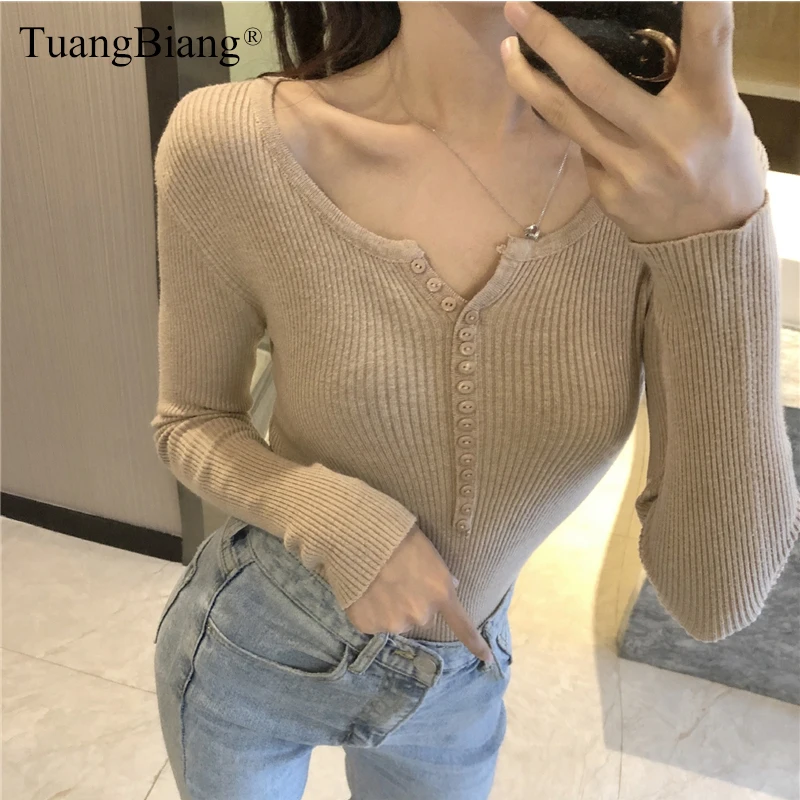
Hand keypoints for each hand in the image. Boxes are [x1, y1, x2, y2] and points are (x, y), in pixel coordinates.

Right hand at [344, 526, 493, 662]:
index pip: (461, 624)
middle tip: (399, 580)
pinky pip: (373, 623)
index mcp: (440, 593)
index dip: (475, 643)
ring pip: (396, 621)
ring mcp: (394, 622)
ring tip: (378, 583)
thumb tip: (451, 584)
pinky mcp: (369, 625)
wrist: (361, 538)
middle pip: (421, 617)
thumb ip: (441, 575)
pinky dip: (370, 611)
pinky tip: (364, 590)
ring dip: (391, 608)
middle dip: (413, 603)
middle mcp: (421, 614)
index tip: (487, 658)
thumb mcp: (429, 553)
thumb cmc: (399, 537)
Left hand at [500, 1, 766, 243]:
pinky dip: (572, 124)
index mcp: (712, 108)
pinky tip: (571, 114)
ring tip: (510, 52)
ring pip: (567, 117)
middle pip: (595, 82)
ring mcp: (631, 171)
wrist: (709, 240)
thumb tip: (639, 37)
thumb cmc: (719, 161)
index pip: (708, 41)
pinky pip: (580, 147)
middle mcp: (668, 140)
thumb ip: (689, 78)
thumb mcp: (722, 112)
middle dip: (550, 41)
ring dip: (529, 81)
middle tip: (518, 10)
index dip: (700, 2)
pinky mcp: (607, 195)